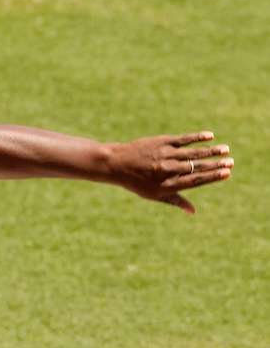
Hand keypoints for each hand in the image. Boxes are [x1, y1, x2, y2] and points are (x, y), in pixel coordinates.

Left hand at [108, 131, 232, 212]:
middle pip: (196, 167)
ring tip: (226, 149)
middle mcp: (167, 170)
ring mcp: (164, 155)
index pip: (195, 181)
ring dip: (211, 150)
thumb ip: (175, 201)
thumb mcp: (154, 195)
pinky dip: (197, 137)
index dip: (212, 177)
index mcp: (167, 185)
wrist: (116, 164)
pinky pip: (183, 139)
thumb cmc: (136, 182)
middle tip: (231, 161)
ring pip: (192, 152)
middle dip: (216, 164)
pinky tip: (210, 136)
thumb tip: (193, 211)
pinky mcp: (161, 142)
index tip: (227, 173)